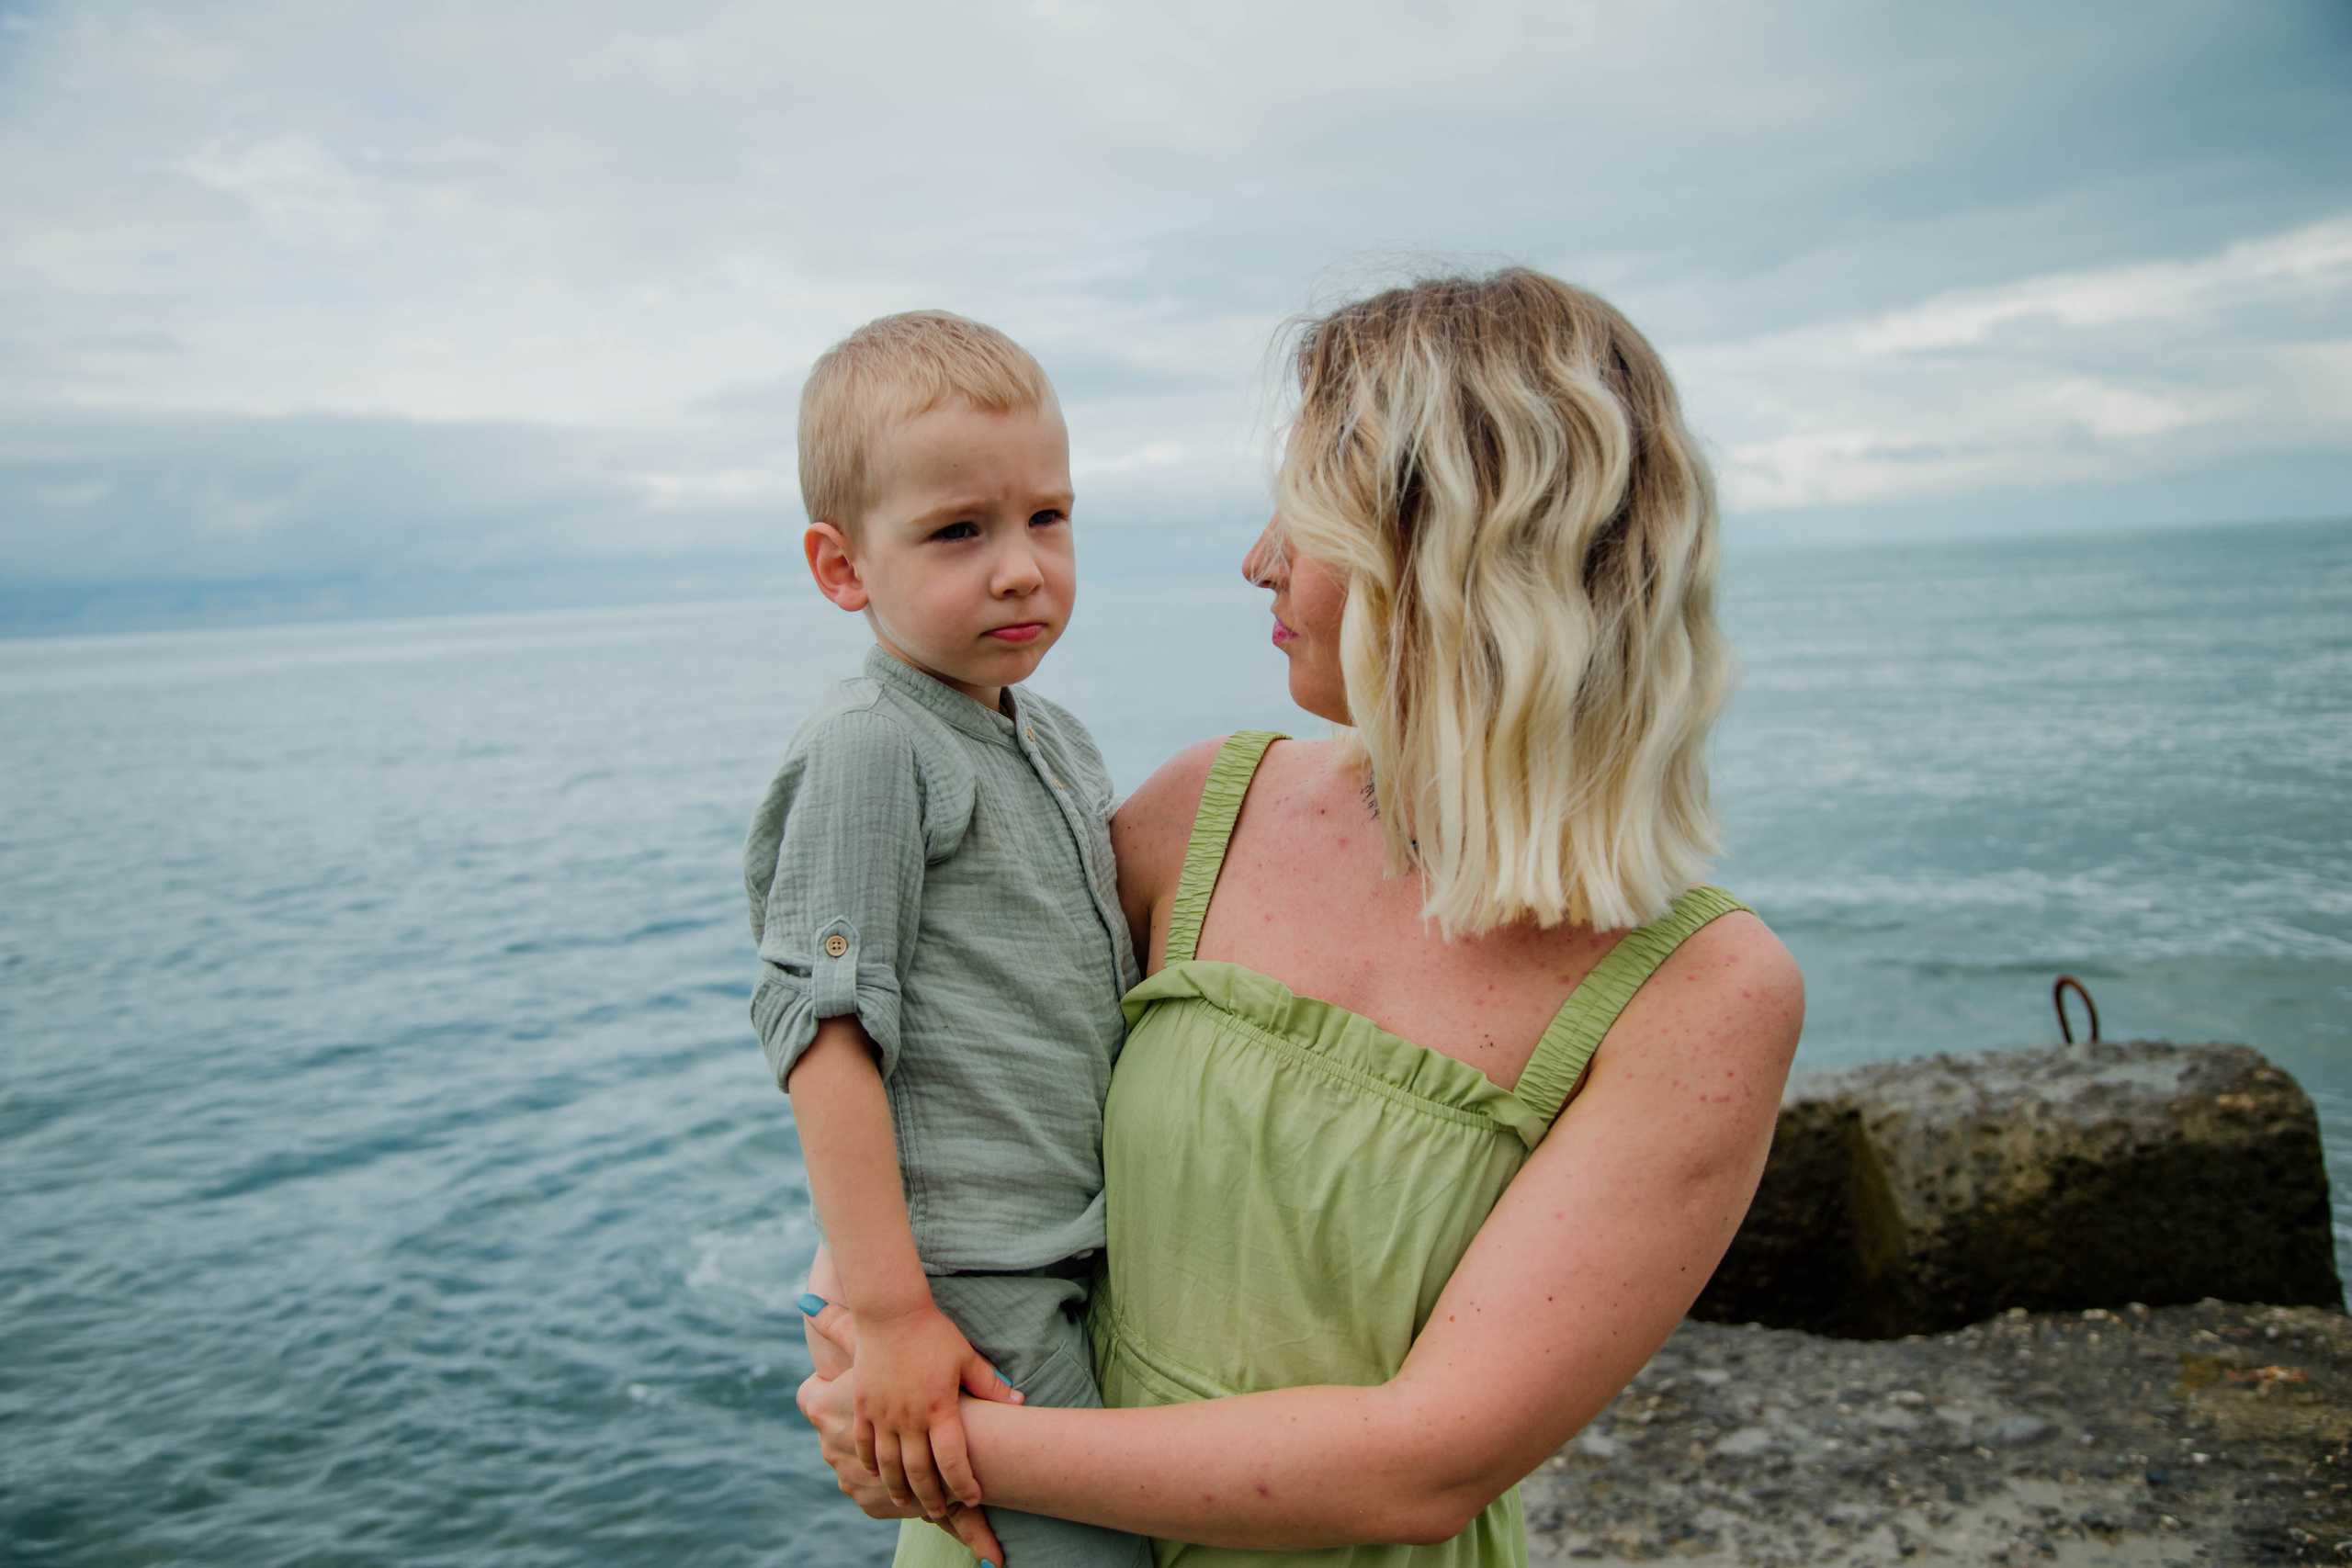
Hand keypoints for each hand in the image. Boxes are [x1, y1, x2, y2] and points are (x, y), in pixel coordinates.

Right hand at [857, 1302, 1018, 1515]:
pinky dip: (871, 1462)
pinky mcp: (864, 1405)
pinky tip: (876, 1472)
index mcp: (939, 1408)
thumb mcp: (966, 1358)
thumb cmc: (933, 1333)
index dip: (963, 1484)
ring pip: (889, 1463)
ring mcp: (883, 1413)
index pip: (953, 1459)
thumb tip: (1019, 1401)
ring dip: (898, 1486)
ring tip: (904, 1501)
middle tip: (937, 1512)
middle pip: (919, 1470)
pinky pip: (865, 1443)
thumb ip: (990, 1385)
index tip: (972, 1498)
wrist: (891, 1312)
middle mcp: (909, 1417)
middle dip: (930, 1497)